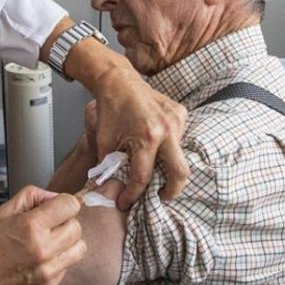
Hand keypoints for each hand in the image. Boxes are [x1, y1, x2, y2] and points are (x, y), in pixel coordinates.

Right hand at [0, 185, 84, 284]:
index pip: (70, 205)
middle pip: (77, 226)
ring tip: (49, 243)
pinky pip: (68, 265)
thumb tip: (54, 197)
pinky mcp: (50, 284)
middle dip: (65, 223)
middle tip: (48, 227)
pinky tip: (41, 259)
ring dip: (68, 243)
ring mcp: (48, 269)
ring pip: (79, 247)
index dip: (63, 203)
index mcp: (31, 226)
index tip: (56, 208)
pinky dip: (59, 260)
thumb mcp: (3, 211)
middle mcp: (43, 248)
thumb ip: (32, 196)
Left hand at [88, 64, 188, 208]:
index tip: (124, 202)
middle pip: (179, 173)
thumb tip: (107, 188)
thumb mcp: (104, 140)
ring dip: (169, 167)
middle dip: (171, 192)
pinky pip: (180, 138)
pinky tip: (158, 146)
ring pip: (180, 155)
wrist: (118, 81)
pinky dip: (170, 147)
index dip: (132, 195)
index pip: (142, 177)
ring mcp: (177, 120)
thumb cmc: (110, 109)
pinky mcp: (181, 113)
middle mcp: (166, 129)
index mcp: (146, 137)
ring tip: (155, 170)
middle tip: (160, 198)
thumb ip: (107, 166)